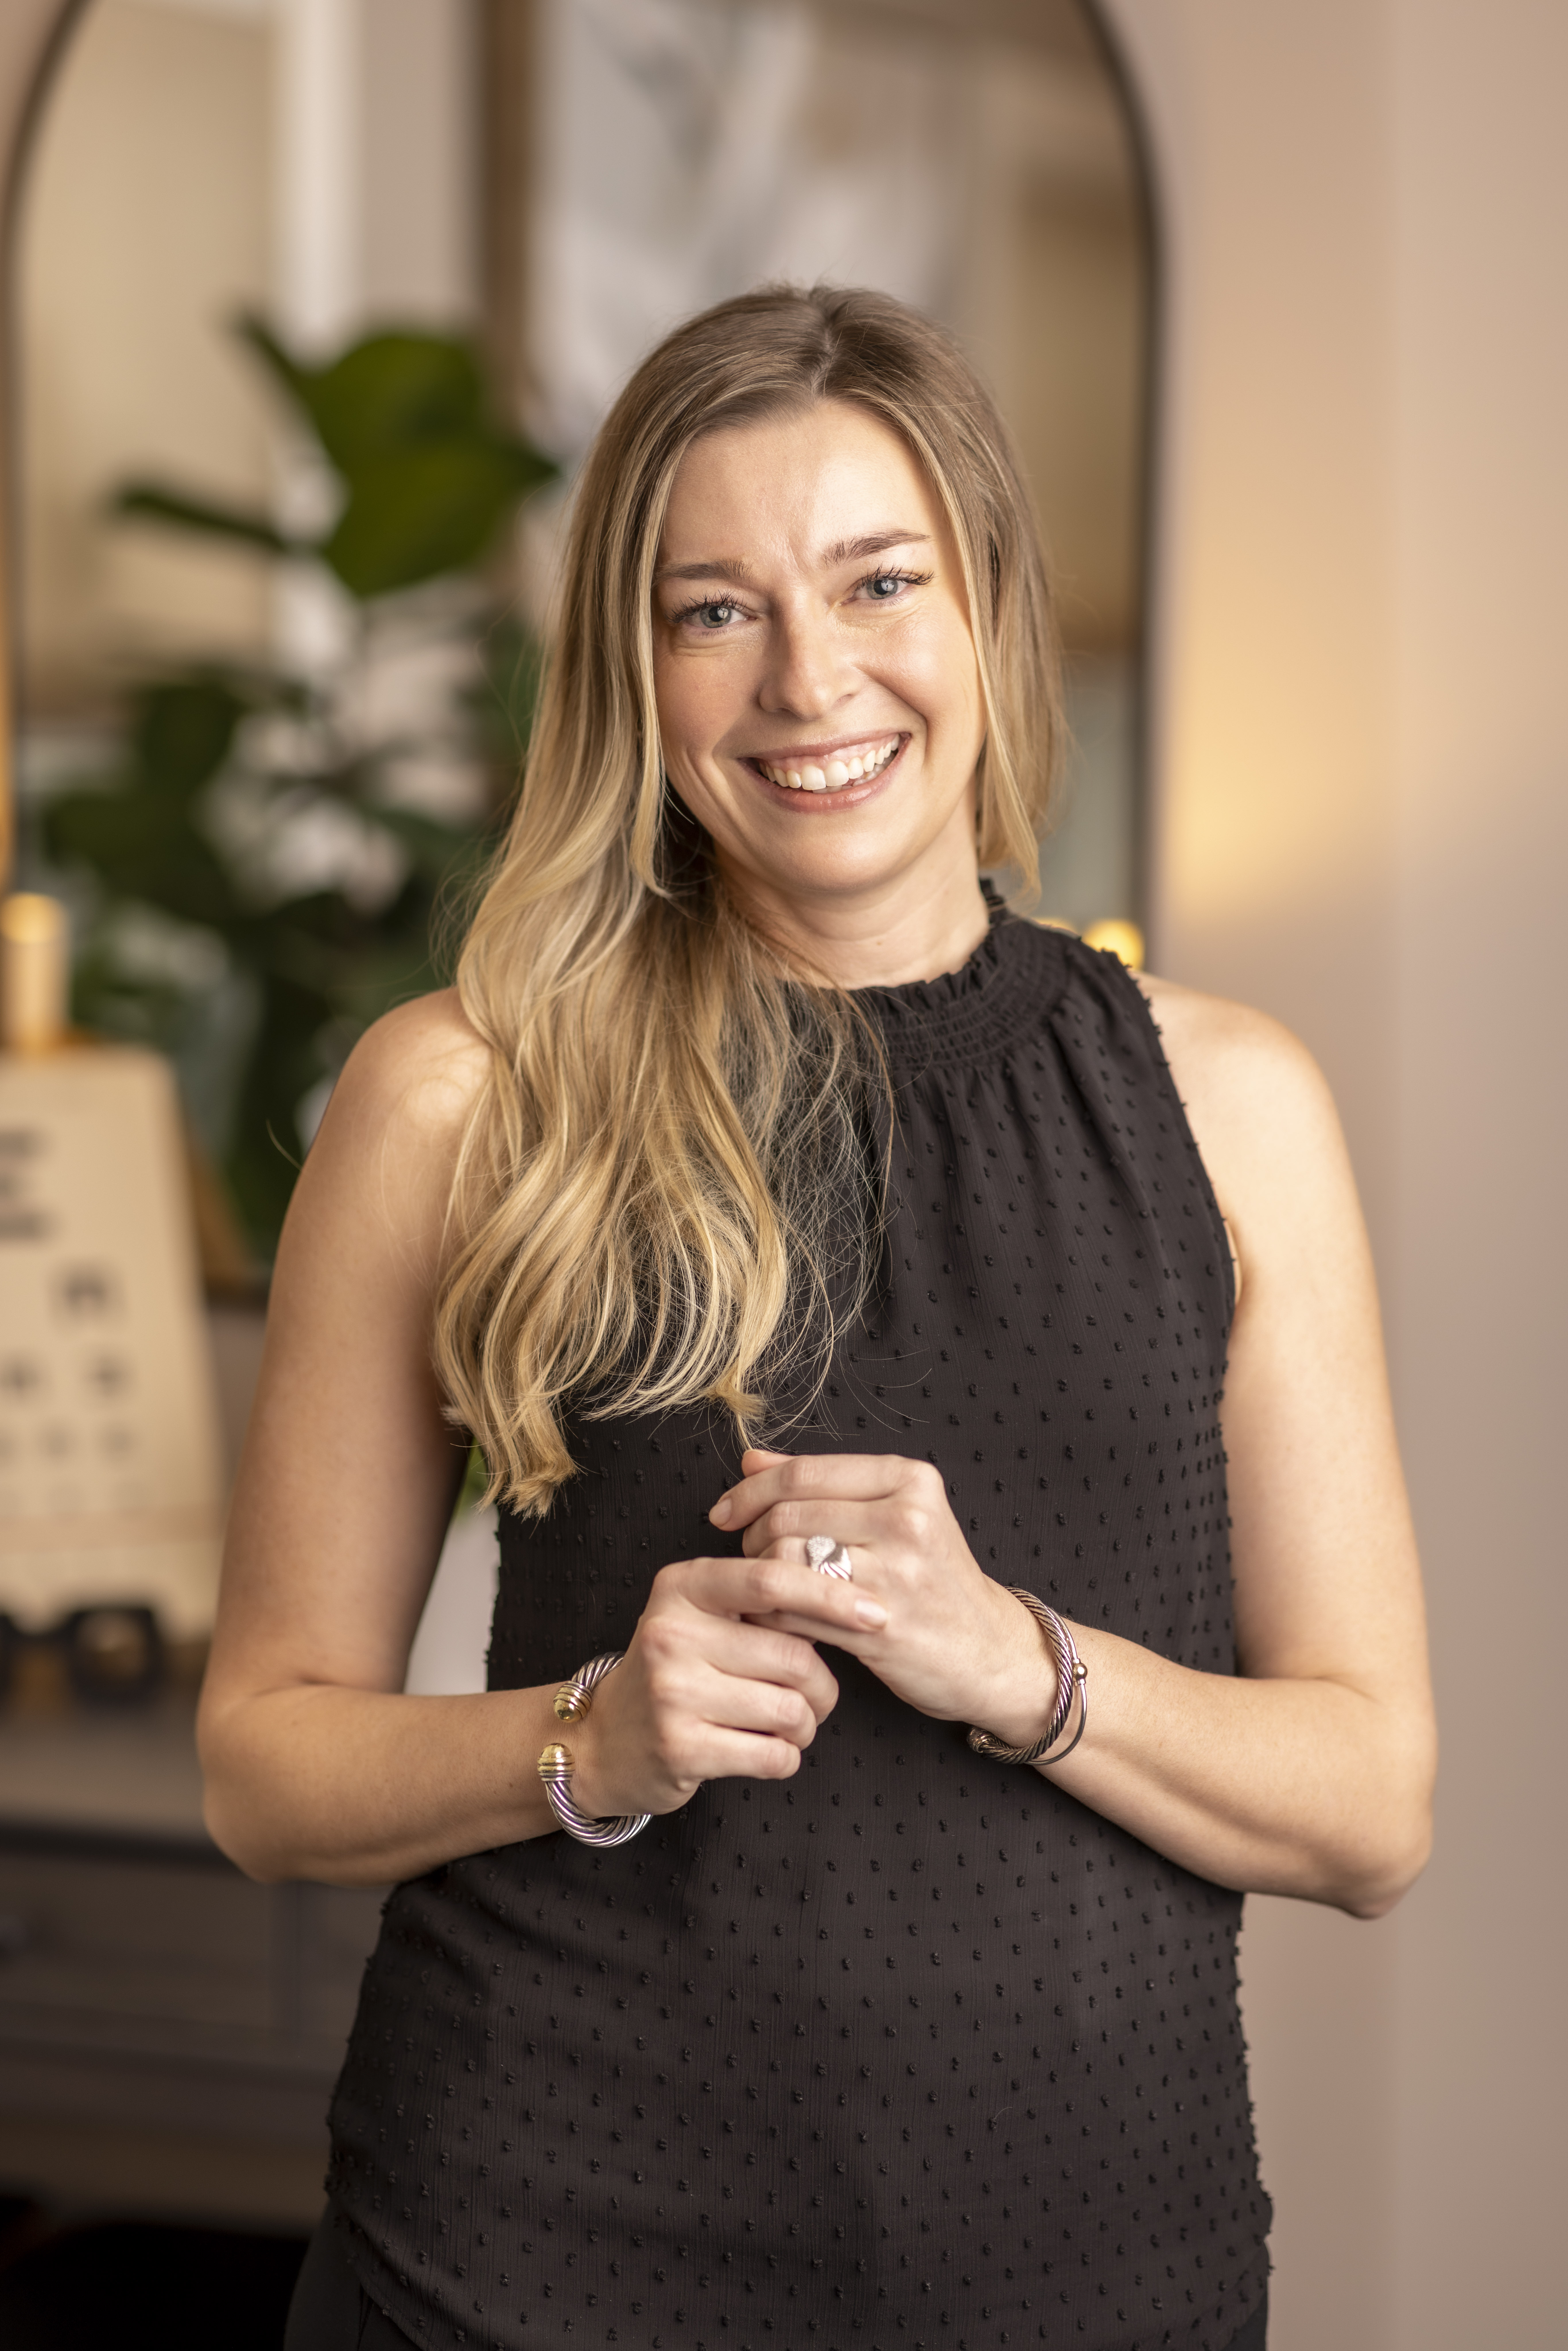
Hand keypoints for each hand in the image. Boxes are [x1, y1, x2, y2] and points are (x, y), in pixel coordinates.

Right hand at [568, 1553, 884, 1819]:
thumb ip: (761, 1596)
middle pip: (792, 1655)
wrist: (606, 1741)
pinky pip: (772, 1754)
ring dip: (805, 1726)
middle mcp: (670, 1632)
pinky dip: (784, 1757)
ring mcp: (671, 1692)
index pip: (771, 1579)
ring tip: (786, 1725)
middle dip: (821, 1685)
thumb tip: (849, 1586)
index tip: (877, 1613)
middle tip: (814, 1696)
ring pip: (789, 1709)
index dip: (831, 1595)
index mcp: (682, 1586)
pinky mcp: (680, 1747)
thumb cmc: (679, 1669)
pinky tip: (765, 1751)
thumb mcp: (703, 1614)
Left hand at [709, 1449, 1057, 1749]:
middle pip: (787, 1515)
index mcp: (909, 1481)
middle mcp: (907, 1519)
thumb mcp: (892, 1515)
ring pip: (785, 1561)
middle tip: (753, 1558)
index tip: (725, 1512)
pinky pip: (794, 1611)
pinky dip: (771, 1614)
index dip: (750, 1491)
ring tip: (767, 1590)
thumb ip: (821, 1484)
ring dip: (759, 1579)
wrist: (988, 1650)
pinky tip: (777, 1618)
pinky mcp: (881, 1625)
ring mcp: (897, 1573)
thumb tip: (751, 1460)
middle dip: (753, 1538)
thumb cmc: (931, 1580)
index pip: (803, 1474)